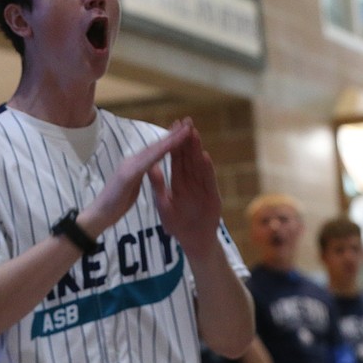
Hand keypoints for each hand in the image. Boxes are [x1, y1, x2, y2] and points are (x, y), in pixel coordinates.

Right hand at [78, 121, 193, 235]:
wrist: (98, 215)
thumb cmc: (114, 205)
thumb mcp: (131, 188)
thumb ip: (138, 176)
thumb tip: (147, 168)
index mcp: (135, 166)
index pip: (155, 151)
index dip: (169, 140)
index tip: (183, 131)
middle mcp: (132, 162)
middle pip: (156, 146)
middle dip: (173, 133)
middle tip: (188, 121)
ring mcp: (129, 166)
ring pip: (154, 150)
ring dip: (170, 139)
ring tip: (185, 128)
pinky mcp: (128, 175)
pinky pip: (148, 162)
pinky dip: (160, 152)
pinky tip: (171, 146)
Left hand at [147, 119, 220, 253]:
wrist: (194, 241)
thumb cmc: (178, 225)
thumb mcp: (164, 205)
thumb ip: (159, 186)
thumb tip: (150, 167)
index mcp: (178, 182)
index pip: (175, 158)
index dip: (174, 143)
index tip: (172, 126)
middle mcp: (192, 182)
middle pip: (189, 157)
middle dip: (187, 139)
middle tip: (187, 121)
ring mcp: (203, 188)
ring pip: (199, 165)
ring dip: (196, 149)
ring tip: (194, 133)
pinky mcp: (212, 196)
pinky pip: (208, 181)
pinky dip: (206, 169)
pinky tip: (204, 157)